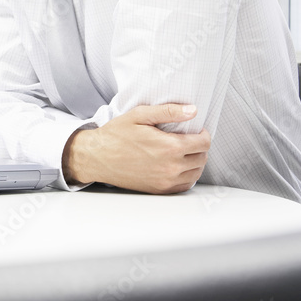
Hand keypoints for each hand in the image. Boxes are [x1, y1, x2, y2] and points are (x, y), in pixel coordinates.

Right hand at [64, 104, 210, 194]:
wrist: (97, 157)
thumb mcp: (140, 115)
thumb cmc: (116, 135)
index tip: (196, 129)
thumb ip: (168, 111)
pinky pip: (184, 185)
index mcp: (169, 147)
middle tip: (189, 139)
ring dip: (195, 161)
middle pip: (202, 158)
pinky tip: (178, 166)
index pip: (203, 143)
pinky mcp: (159, 190)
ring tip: (184, 151)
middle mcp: (170, 167)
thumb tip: (192, 111)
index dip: (203, 134)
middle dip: (199, 147)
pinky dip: (187, 175)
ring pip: (196, 173)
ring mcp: (165, 181)